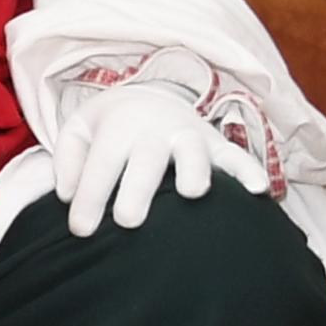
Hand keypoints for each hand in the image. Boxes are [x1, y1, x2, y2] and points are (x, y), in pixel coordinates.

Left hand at [53, 81, 266, 238]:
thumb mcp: (79, 130)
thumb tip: (68, 194)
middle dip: (138, 189)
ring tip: (192, 193)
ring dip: (194, 170)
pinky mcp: (216, 146)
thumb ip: (67, 159)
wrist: (148, 94)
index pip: (101, 164)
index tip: (81, 231)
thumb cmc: (108, 126)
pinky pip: (237, 156)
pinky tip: (258, 189)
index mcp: (117, 126)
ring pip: (194, 152)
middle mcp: (155, 130)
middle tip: (128, 221)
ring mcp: (189, 136)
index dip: (90, 197)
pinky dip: (248, 170)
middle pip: (147, 159)